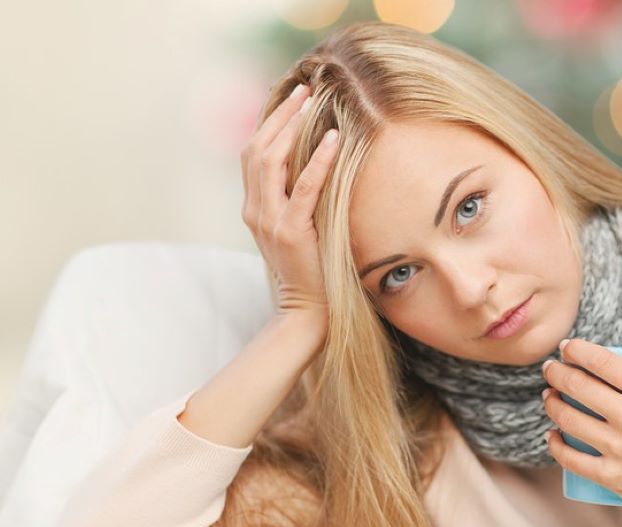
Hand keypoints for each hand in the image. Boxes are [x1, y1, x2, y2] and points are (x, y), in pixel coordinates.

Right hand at [240, 82, 339, 328]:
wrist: (306, 310)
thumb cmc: (310, 270)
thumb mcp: (295, 230)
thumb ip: (294, 202)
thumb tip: (314, 169)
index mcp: (254, 207)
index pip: (253, 154)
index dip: (269, 122)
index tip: (290, 97)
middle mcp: (255, 209)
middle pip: (258, 148)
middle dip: (279, 114)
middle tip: (302, 88)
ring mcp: (269, 220)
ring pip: (272, 161)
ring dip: (293, 126)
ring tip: (313, 102)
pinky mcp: (291, 232)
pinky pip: (304, 187)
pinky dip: (319, 160)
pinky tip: (334, 139)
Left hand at [541, 338, 621, 526]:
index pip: (604, 362)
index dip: (578, 350)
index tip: (567, 347)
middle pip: (579, 387)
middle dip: (558, 373)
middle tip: (551, 369)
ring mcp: (621, 449)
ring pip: (569, 420)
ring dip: (552, 404)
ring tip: (549, 397)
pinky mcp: (614, 478)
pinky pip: (572, 459)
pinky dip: (556, 446)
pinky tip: (552, 437)